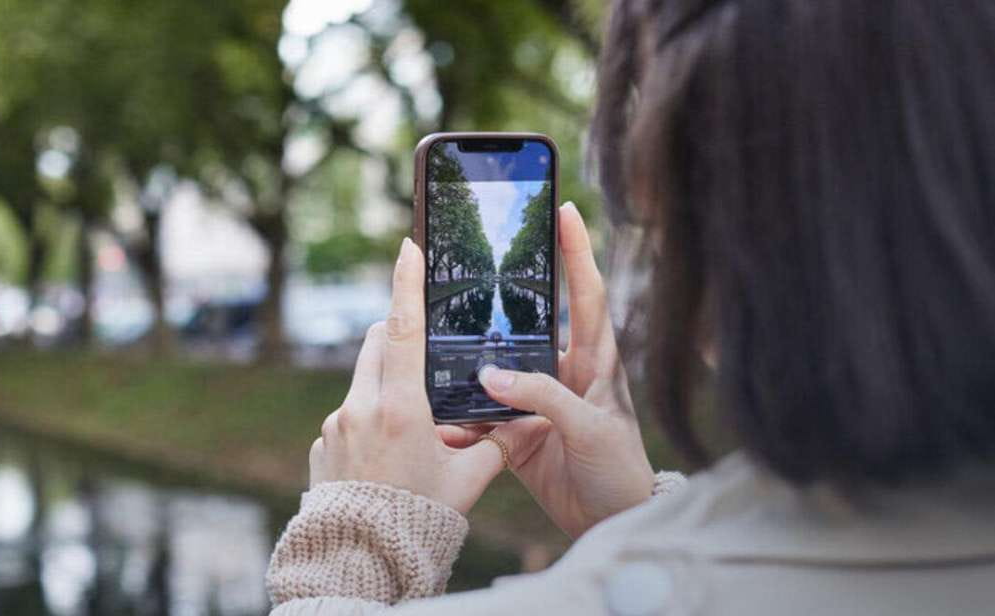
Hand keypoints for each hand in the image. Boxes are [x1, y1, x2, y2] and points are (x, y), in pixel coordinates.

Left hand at [308, 238, 506, 513]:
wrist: (362, 558)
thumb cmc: (421, 519)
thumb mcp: (468, 481)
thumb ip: (494, 443)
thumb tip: (521, 423)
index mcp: (400, 408)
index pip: (402, 329)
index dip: (406, 284)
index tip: (407, 247)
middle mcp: (360, 407)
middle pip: (378, 343)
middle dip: (398, 335)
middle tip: (425, 350)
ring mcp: (334, 425)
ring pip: (362, 380)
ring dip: (385, 383)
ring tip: (413, 424)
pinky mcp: (321, 444)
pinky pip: (347, 414)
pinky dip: (368, 418)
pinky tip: (387, 456)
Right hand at [440, 203, 654, 537]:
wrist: (610, 523)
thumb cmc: (619, 470)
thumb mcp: (588, 428)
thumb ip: (543, 398)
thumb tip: (492, 375)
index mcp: (594, 361)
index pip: (586, 293)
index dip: (577, 251)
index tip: (565, 208)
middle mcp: (563, 372)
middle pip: (531, 319)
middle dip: (504, 290)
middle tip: (476, 256)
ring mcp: (537, 400)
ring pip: (496, 366)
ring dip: (469, 358)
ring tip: (438, 333)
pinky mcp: (516, 432)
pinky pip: (480, 415)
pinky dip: (459, 416)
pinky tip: (438, 415)